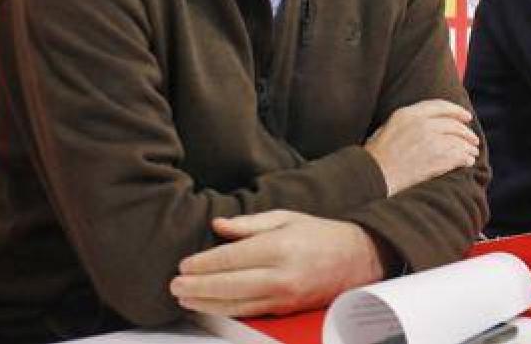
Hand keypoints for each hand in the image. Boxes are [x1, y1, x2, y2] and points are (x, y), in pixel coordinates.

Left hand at [170, 211, 383, 316]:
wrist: (356, 260)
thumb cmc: (319, 235)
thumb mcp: (285, 217)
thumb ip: (248, 224)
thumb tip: (217, 226)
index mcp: (279, 247)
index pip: (231, 258)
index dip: (204, 263)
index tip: (185, 263)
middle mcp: (280, 275)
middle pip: (229, 285)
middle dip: (198, 286)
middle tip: (174, 285)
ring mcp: (283, 296)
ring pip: (235, 305)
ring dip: (205, 303)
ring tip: (184, 298)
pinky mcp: (284, 310)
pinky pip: (248, 313)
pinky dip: (224, 311)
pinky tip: (209, 306)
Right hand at [365, 99, 479, 195]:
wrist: (373, 176)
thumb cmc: (376, 155)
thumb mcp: (388, 127)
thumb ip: (408, 120)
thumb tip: (429, 121)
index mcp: (408, 113)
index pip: (440, 106)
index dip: (457, 111)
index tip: (466, 116)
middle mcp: (422, 124)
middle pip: (453, 124)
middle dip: (466, 132)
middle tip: (473, 139)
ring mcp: (431, 141)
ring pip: (459, 140)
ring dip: (468, 147)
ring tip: (472, 152)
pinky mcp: (437, 159)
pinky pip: (459, 156)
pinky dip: (466, 158)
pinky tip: (468, 162)